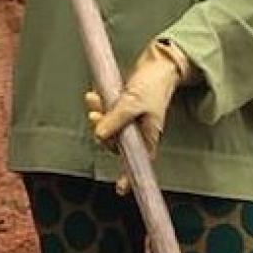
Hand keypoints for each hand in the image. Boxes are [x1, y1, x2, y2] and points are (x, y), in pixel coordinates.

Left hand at [87, 42, 190, 173]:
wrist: (158, 63)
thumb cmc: (153, 84)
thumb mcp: (133, 102)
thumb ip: (116, 118)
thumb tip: (99, 134)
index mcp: (148, 135)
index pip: (138, 161)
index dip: (129, 176)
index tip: (122, 189)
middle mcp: (138, 132)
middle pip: (115, 143)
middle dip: (102, 131)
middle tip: (94, 116)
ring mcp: (129, 121)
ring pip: (109, 128)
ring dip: (98, 116)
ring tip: (93, 100)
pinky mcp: (122, 110)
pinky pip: (107, 115)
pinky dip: (100, 107)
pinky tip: (94, 96)